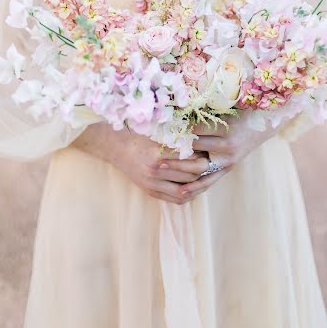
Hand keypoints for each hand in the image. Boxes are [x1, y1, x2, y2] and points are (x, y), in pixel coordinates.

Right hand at [72, 122, 207, 204]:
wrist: (114, 145)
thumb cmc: (138, 131)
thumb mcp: (158, 128)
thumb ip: (178, 132)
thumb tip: (203, 133)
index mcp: (160, 151)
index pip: (193, 158)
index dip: (204, 154)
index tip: (210, 147)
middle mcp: (156, 170)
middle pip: (192, 175)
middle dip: (204, 168)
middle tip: (212, 160)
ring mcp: (153, 183)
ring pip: (186, 190)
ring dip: (198, 183)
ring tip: (206, 173)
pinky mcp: (150, 191)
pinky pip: (176, 199)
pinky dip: (188, 194)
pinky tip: (195, 185)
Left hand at [158, 112, 271, 195]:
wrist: (262, 124)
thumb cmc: (240, 110)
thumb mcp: (224, 106)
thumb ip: (202, 108)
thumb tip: (175, 106)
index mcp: (226, 129)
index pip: (196, 129)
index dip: (178, 127)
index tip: (159, 126)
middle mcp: (227, 147)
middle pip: (195, 148)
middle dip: (174, 148)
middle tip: (153, 147)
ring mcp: (228, 161)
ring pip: (199, 167)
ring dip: (178, 167)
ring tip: (159, 166)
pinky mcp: (227, 169)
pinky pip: (208, 181)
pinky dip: (194, 186)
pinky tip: (179, 189)